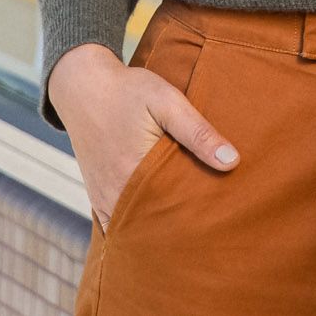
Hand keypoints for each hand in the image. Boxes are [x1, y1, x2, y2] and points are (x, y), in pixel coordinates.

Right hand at [47, 42, 239, 228]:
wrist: (83, 87)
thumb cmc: (128, 91)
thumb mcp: (168, 101)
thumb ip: (198, 132)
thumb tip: (232, 162)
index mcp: (136, 172)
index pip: (175, 213)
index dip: (198, 218)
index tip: (219, 218)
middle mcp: (116, 193)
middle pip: (156, 225)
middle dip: (182, 227)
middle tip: (208, 226)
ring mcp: (104, 198)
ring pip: (137, 228)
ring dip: (159, 229)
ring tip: (188, 225)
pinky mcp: (98, 197)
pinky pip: (118, 225)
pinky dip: (137, 227)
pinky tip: (157, 224)